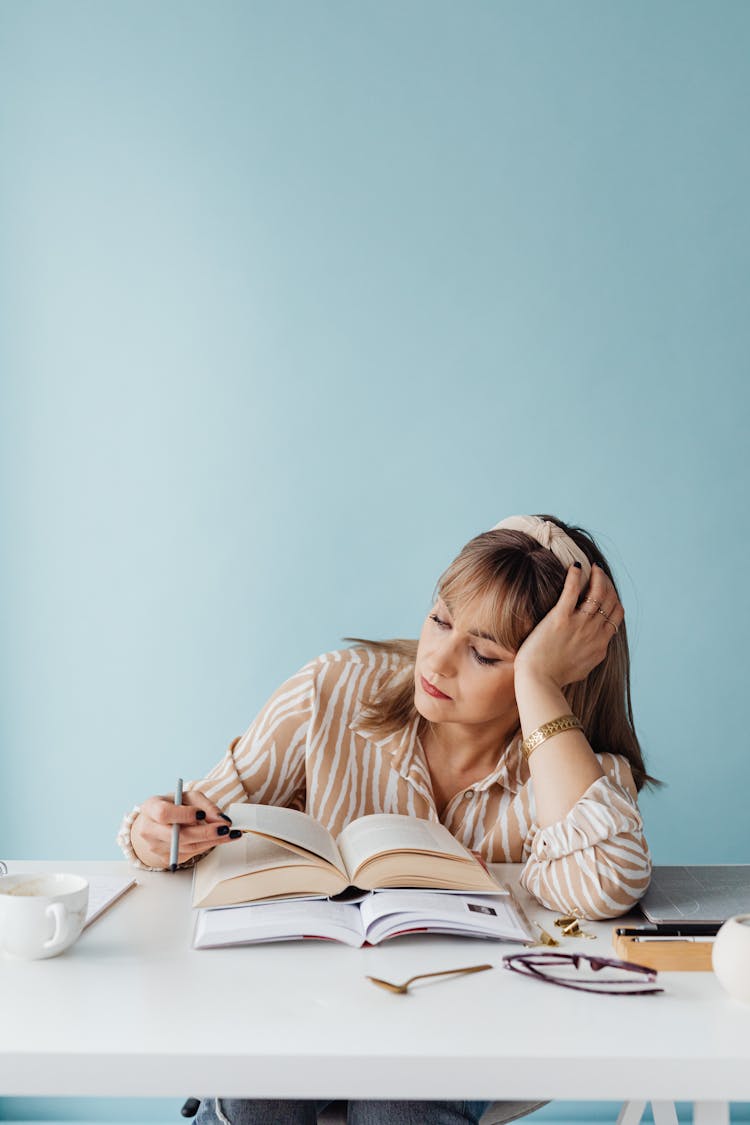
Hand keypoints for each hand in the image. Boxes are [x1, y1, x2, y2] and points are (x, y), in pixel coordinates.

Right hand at [131, 788, 237, 868]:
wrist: (158, 822)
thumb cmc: (174, 805)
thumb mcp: (189, 797)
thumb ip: (205, 805)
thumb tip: (221, 819)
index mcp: (151, 808)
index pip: (164, 814)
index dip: (183, 815)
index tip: (201, 814)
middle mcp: (149, 829)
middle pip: (178, 835)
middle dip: (204, 833)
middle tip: (224, 828)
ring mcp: (156, 847)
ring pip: (187, 847)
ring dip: (211, 841)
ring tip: (229, 834)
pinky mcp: (166, 858)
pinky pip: (189, 853)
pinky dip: (206, 846)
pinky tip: (218, 839)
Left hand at [514, 563, 623, 688]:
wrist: (539, 682)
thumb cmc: (555, 678)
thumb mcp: (583, 669)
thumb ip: (591, 655)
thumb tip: (594, 649)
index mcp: (601, 645)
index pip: (617, 615)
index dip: (615, 599)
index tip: (607, 591)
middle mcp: (594, 632)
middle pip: (610, 600)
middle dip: (608, 584)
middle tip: (599, 574)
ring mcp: (579, 624)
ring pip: (598, 592)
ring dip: (598, 576)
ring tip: (592, 568)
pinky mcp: (561, 618)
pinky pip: (573, 590)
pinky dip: (576, 576)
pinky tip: (576, 567)